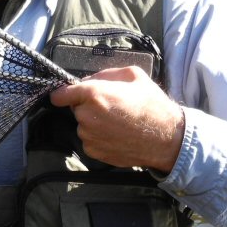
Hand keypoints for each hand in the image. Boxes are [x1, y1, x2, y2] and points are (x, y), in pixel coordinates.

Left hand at [49, 66, 184, 172]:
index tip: (66, 94)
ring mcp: (88, 136)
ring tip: (117, 122)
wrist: (166, 138)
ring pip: (83, 125)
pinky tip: (116, 135)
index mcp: (93, 94)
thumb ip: (106, 74)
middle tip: (111, 107)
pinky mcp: (92, 151)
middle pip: (76, 108)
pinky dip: (98, 137)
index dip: (63, 93)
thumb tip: (89, 80)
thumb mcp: (133, 75)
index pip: (60, 94)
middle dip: (88, 106)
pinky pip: (89, 140)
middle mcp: (85, 116)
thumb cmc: (152, 105)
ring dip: (93, 122)